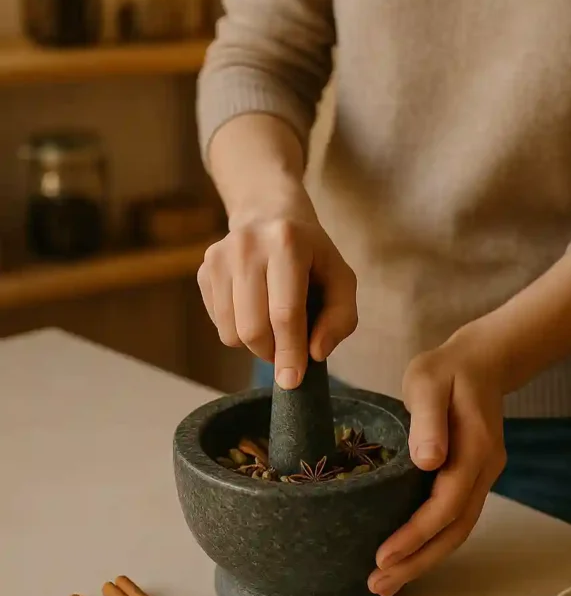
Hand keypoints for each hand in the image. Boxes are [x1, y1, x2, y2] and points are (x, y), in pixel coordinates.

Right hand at [197, 183, 356, 389]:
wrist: (269, 214)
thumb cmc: (312, 255)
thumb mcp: (341, 279)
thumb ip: (340, 318)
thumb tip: (315, 353)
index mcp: (287, 243)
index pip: (285, 313)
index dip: (290, 353)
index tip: (292, 381)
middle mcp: (247, 246)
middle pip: (253, 328)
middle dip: (272, 353)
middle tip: (287, 353)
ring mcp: (219, 257)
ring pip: (231, 332)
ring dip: (255, 345)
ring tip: (273, 327)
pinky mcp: (204, 270)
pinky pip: (218, 325)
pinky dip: (239, 331)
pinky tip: (254, 310)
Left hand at [368, 327, 506, 595]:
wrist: (482, 361)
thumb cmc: (447, 368)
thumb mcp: (428, 381)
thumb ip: (428, 419)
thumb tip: (427, 461)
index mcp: (475, 448)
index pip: (447, 504)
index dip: (416, 534)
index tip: (383, 556)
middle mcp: (485, 469)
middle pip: (456, 530)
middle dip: (418, 561)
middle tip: (378, 584)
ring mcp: (482, 476)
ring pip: (457, 530)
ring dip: (424, 559)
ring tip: (385, 581)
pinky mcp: (471, 478)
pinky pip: (454, 519)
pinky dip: (431, 542)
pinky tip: (406, 554)